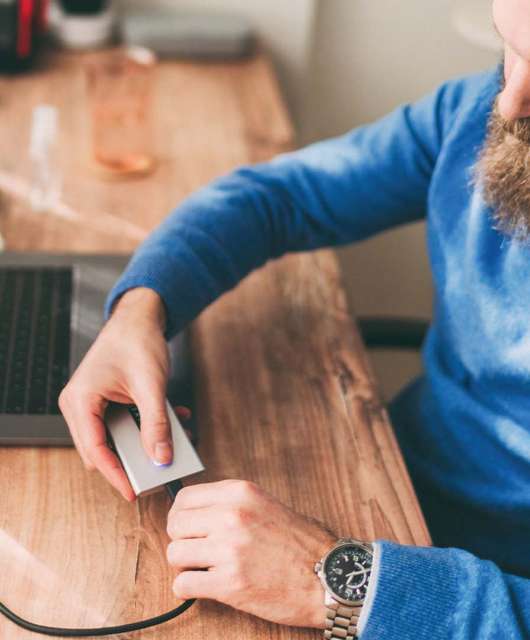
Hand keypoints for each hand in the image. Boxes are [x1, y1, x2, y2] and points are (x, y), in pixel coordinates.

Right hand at [58, 287, 174, 500]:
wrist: (139, 317)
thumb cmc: (136, 341)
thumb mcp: (151, 386)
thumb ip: (156, 424)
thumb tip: (161, 457)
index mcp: (80, 401)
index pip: (94, 450)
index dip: (115, 474)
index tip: (133, 492)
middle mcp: (80, 405)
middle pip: (103, 448)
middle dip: (134, 458)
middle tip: (160, 468)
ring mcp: (91, 404)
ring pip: (117, 438)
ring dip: (145, 440)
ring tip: (175, 440)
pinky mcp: (106, 402)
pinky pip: (125, 424)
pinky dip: (148, 426)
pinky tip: (173, 419)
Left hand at [166, 479, 335, 628]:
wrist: (329, 576)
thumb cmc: (302, 544)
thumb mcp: (266, 505)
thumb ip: (231, 504)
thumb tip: (196, 513)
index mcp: (240, 493)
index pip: (184, 498)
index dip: (182, 515)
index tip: (188, 528)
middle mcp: (231, 516)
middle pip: (175, 525)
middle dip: (182, 540)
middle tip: (196, 551)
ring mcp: (229, 549)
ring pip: (175, 554)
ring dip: (185, 565)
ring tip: (203, 569)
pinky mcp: (229, 583)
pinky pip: (183, 584)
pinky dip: (188, 589)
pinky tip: (204, 587)